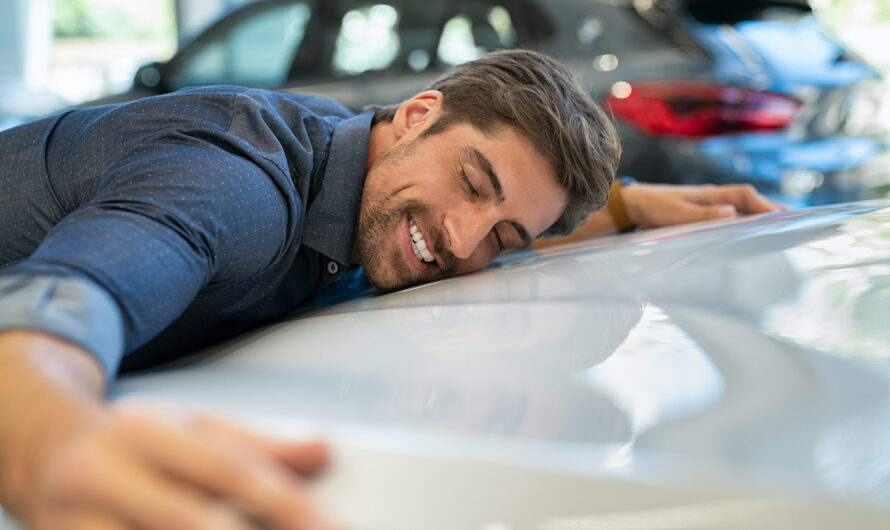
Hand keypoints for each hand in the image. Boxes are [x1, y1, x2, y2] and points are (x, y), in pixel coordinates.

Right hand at [21, 405, 333, 529]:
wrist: (50, 456)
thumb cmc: (136, 446)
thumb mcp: (194, 430)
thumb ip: (260, 446)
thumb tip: (324, 448)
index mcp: (144, 430)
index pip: (225, 467)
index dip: (283, 500)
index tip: (327, 525)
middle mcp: (102, 472)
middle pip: (189, 519)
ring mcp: (72, 520)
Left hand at [621, 183, 786, 228]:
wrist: (632, 204)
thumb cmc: (653, 207)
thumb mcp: (676, 213)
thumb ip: (702, 215)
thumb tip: (732, 213)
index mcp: (709, 194)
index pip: (745, 195)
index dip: (765, 205)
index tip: (782, 216)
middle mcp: (712, 197)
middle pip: (747, 200)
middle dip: (769, 209)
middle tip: (792, 222)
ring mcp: (707, 204)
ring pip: (739, 208)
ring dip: (758, 216)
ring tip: (777, 228)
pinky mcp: (700, 213)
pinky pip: (728, 216)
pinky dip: (742, 221)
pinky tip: (748, 232)